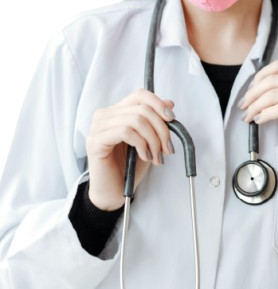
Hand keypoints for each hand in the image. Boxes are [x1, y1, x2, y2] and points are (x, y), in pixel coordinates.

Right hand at [86, 90, 175, 209]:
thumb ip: (156, 122)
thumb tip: (169, 103)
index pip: (140, 95)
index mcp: (117, 112)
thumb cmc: (128, 168)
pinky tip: (143, 156)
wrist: (113, 193)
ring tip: (156, 157)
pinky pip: (125, 132)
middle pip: (142, 109)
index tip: (172, 120)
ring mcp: (98, 126)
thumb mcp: (148, 141)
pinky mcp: (95, 140)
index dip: (158, 104)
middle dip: (161, 130)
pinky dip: (141, 144)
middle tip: (167, 149)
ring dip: (153, 140)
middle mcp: (104, 115)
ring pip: (136, 120)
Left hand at [238, 59, 277, 158]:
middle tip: (243, 106)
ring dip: (255, 106)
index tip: (250, 90)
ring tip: (248, 116)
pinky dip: (265, 114)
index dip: (260, 76)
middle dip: (252, 94)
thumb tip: (255, 91)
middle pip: (273, 80)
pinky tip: (259, 120)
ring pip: (274, 95)